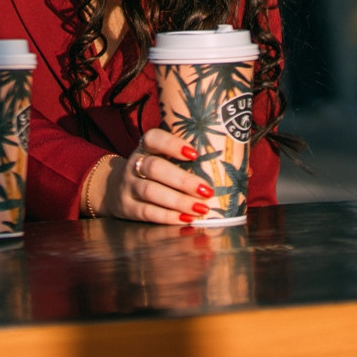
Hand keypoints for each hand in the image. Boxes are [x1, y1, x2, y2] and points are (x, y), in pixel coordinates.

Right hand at [97, 128, 214, 223]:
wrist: (114, 189)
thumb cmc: (154, 172)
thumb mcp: (162, 158)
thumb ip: (190, 159)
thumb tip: (242, 167)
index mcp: (146, 147)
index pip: (154, 138)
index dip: (173, 144)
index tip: (195, 153)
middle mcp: (135, 164)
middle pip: (154, 168)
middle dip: (182, 180)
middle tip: (207, 190)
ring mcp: (128, 186)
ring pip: (150, 191)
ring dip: (178, 201)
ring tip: (201, 208)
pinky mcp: (127, 207)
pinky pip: (146, 212)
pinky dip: (167, 216)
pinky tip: (186, 218)